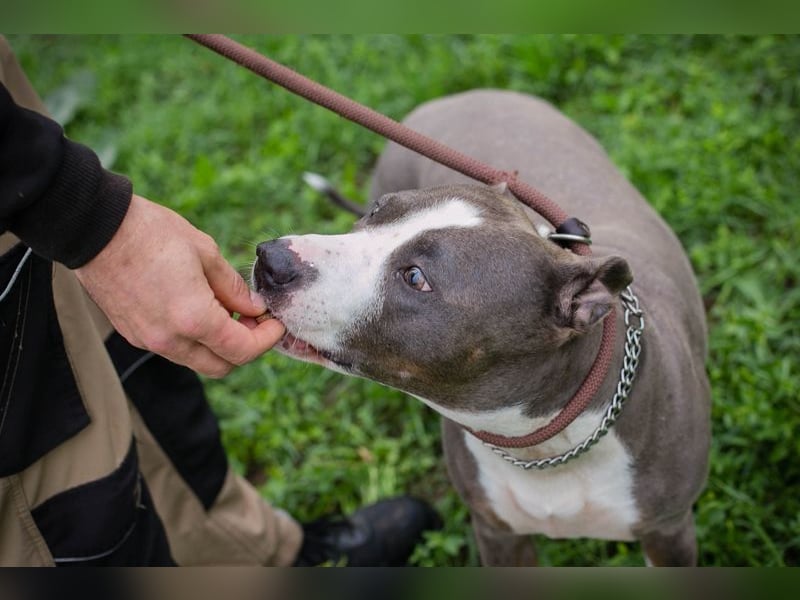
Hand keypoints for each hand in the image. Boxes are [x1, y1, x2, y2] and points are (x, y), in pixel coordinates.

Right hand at [74, 194, 284, 376]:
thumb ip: (233, 288)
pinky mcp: (134, 335)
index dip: (267, 340)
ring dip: (218, 345)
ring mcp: (149, 340)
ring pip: (197, 360)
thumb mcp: (205, 252)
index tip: (275, 322)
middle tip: (253, 319)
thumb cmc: (151, 233)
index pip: (243, 351)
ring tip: (226, 311)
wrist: (94, 229)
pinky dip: (194, 339)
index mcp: (194, 319)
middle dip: (245, 347)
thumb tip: (254, 308)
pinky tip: (198, 309)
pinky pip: (174, 349)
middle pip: (221, 366)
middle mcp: (170, 339)